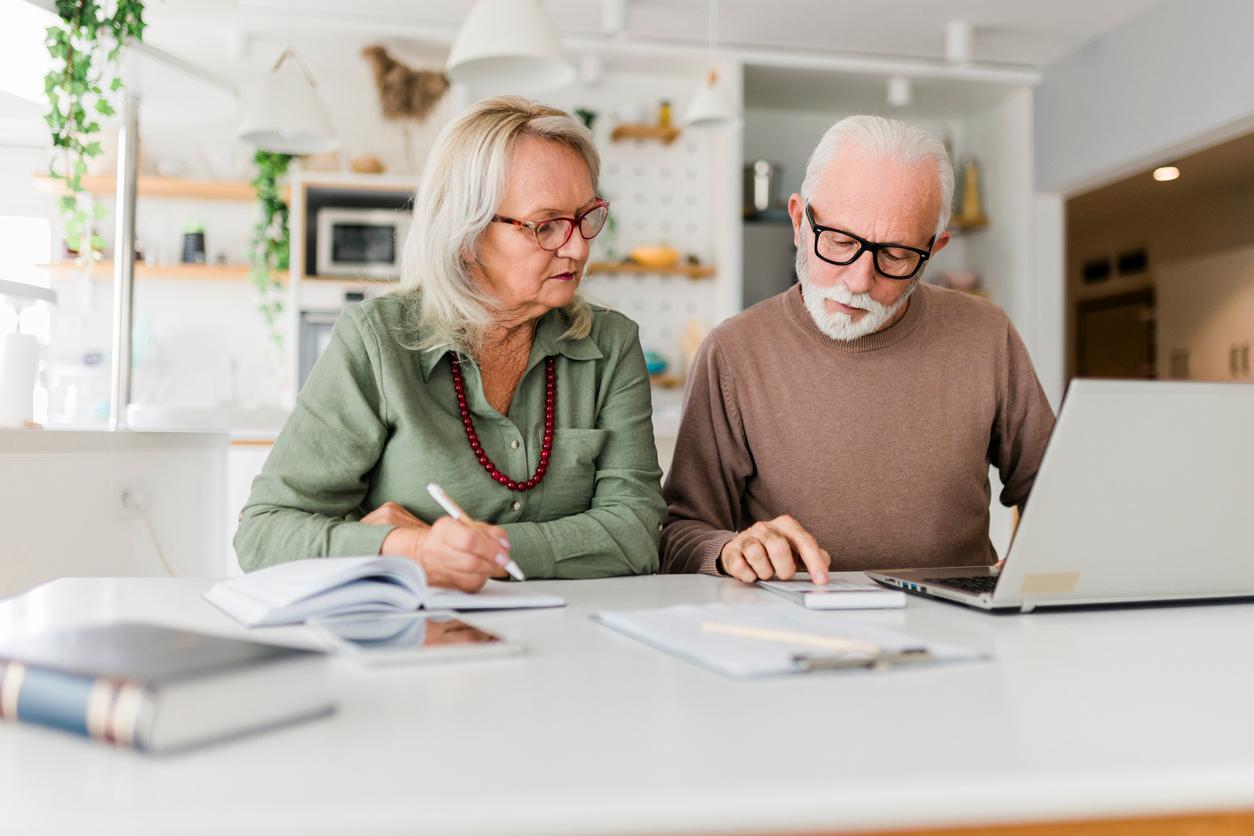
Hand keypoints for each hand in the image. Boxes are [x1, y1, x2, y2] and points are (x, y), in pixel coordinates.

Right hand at [366, 502, 509, 590]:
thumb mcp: (471, 524)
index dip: (490, 548)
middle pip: (470, 562)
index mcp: (444, 529)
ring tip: (492, 564)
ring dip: (488, 571)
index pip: (469, 540)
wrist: (424, 552)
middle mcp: (438, 551)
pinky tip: (480, 571)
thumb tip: (505, 547)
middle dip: (492, 563)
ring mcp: (439, 571)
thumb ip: (491, 532)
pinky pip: (470, 586)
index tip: (504, 553)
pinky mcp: (445, 587)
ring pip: (471, 577)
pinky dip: (481, 579)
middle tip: (505, 562)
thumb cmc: (453, 536)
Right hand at [719, 515, 829, 584]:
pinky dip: (749, 576)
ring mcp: (746, 537)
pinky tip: (752, 574)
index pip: (804, 541)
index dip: (814, 562)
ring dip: (765, 572)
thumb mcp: (795, 549)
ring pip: (757, 556)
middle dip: (784, 569)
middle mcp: (765, 527)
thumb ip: (814, 555)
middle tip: (785, 575)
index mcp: (785, 525)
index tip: (821, 580)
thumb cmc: (773, 551)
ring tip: (766, 573)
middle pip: (778, 547)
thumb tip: (824, 563)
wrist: (740, 548)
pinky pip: (740, 566)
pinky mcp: (731, 550)